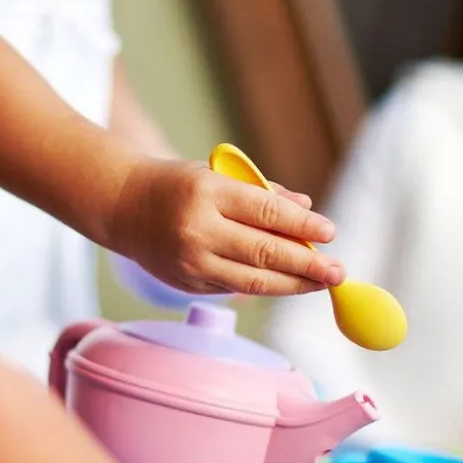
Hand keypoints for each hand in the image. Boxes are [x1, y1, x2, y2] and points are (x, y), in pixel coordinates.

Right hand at [110, 158, 344, 296]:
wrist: (123, 207)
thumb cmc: (178, 185)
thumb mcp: (218, 175)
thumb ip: (263, 193)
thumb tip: (308, 211)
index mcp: (207, 192)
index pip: (265, 212)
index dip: (302, 226)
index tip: (331, 233)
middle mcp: (197, 230)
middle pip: (264, 252)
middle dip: (308, 265)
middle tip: (339, 271)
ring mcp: (191, 262)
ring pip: (253, 281)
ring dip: (293, 284)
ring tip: (322, 283)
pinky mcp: (187, 284)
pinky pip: (235, 288)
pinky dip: (266, 286)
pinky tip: (289, 283)